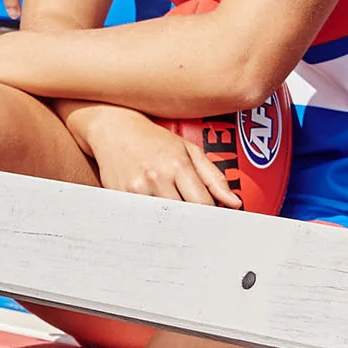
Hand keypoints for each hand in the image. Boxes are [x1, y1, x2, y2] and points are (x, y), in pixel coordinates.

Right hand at [80, 106, 241, 207]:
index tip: (212, 216)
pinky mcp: (119, 195)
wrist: (112, 127)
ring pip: (163, 220)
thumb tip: (234, 203)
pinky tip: (151, 210)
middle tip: (195, 221)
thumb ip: (213, 176)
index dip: (211, 214)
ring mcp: (136, 188)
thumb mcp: (187, 149)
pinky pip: (141, 217)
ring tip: (172, 212)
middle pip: (184, 216)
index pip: (204, 205)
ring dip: (171, 220)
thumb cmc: (153, 138)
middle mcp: (156, 177)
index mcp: (177, 165)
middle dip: (192, 220)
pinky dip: (150, 217)